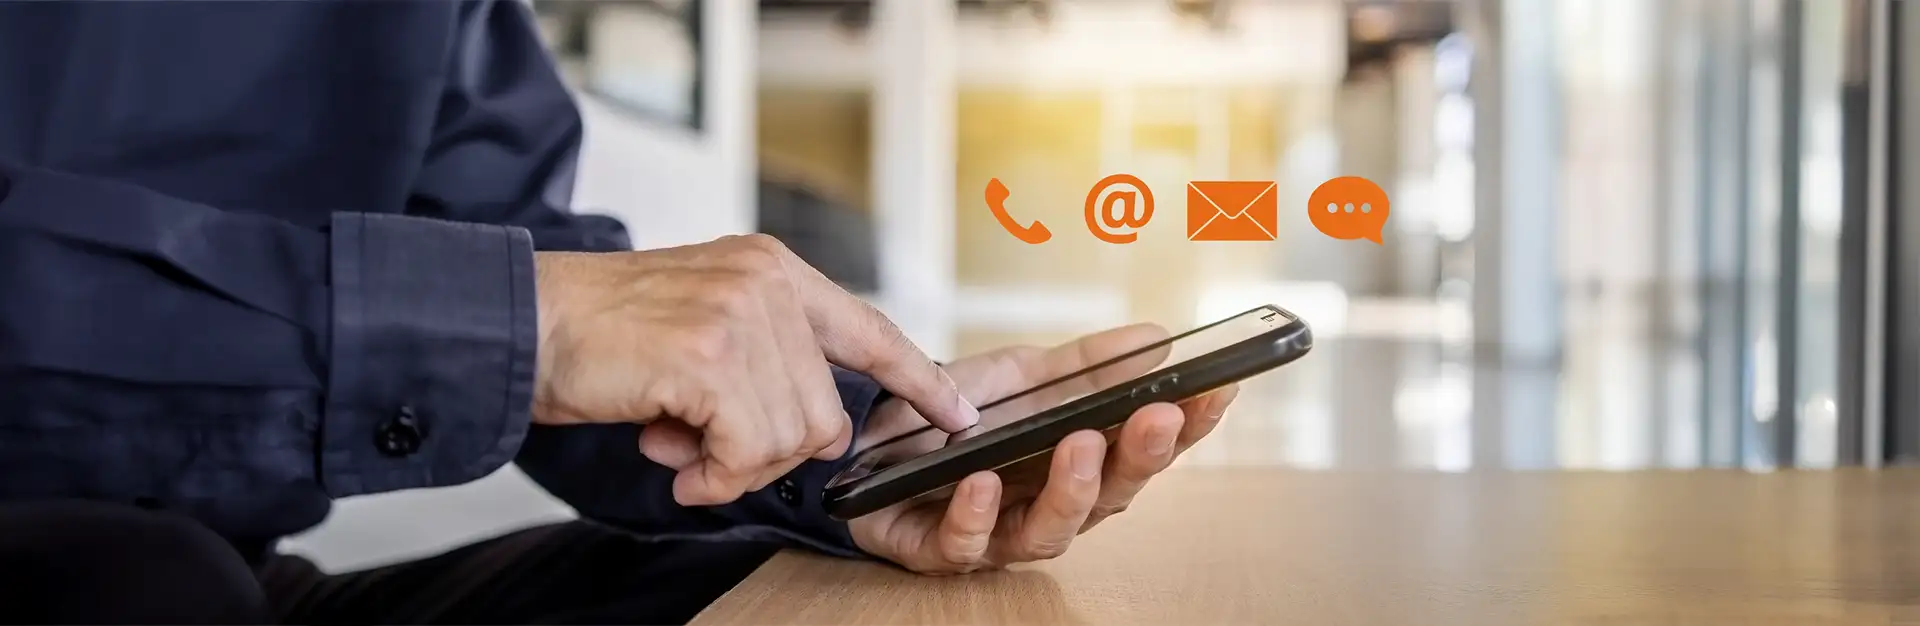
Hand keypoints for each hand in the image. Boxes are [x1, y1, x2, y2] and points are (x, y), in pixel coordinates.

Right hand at [531, 234, 977, 506]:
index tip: (959, 414)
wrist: (522, 324)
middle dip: (767, 452)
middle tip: (699, 445)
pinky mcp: (710, 356)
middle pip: (824, 413)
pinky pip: (748, 451)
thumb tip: (807, 433)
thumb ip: (760, 358)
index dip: (917, 379)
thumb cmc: (603, 338)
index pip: (869, 329)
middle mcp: (766, 282)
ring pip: (790, 439)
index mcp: (770, 270)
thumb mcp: (700, 324)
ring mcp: (741, 315)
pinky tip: (669, 455)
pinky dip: (711, 475)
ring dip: (731, 464)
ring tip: (674, 441)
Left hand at [850, 324, 1238, 574]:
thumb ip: (1087, 364)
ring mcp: (996, 532)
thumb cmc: (950, 415)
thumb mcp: (1021, 375)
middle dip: (1139, 458)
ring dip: (1070, 490)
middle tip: (1158, 417)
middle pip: (1110, 497)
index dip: (1187, 426)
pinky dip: (975, 515)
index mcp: (1079, 464)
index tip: (1218, 389)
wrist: (864, 432)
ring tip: (1080, 445)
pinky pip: (963, 544)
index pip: (1145, 450)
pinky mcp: (937, 549)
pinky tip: (980, 481)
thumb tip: (1157, 340)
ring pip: (1047, 533)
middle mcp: (1047, 506)